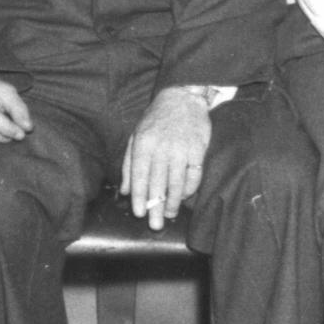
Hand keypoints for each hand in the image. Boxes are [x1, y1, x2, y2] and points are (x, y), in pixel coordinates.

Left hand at [121, 87, 213, 228]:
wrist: (181, 98)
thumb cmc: (155, 119)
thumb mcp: (136, 136)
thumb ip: (129, 164)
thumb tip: (125, 191)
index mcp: (143, 143)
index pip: (140, 175)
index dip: (140, 196)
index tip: (139, 213)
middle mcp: (161, 147)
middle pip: (158, 183)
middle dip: (155, 207)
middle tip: (155, 225)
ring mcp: (181, 149)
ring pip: (176, 183)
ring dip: (173, 202)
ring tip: (169, 215)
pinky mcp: (198, 150)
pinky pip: (193, 176)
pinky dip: (189, 189)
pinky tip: (183, 197)